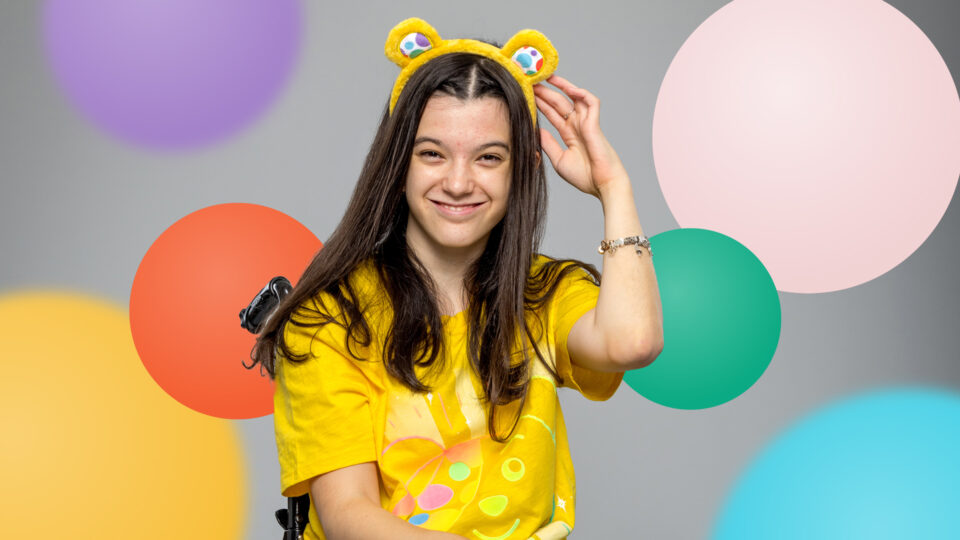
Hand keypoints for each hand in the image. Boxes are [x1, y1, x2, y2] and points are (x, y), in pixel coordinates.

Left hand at [533, 75, 628, 198]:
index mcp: (570, 134)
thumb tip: (536, 131)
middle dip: (546, 92)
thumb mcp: (559, 159)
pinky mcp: (594, 124)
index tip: (527, 94)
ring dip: (561, 86)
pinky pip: (591, 103)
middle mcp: (578, 125)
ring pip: (574, 98)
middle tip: (531, 80)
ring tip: (547, 77)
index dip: (541, 103)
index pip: (552, 113)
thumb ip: (548, 144)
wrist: (602, 185)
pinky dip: (582, 94)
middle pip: (559, 103)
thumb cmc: (584, 176)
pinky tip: (569, 89)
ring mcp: (586, 123)